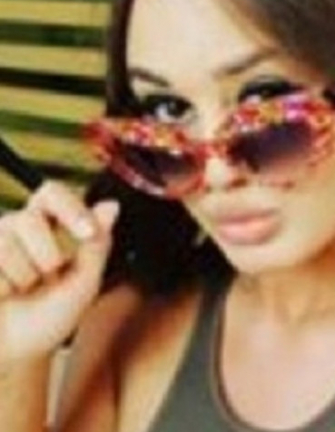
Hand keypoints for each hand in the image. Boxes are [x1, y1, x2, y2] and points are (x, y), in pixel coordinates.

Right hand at [0, 181, 118, 363]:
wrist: (14, 353)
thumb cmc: (48, 319)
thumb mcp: (83, 284)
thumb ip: (96, 245)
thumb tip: (111, 205)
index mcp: (45, 226)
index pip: (52, 193)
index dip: (70, 208)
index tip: (87, 234)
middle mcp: (13, 229)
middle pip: (29, 218)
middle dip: (46, 256)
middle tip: (45, 280)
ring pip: (6, 243)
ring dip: (22, 277)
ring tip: (20, 291)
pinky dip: (2, 288)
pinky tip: (3, 295)